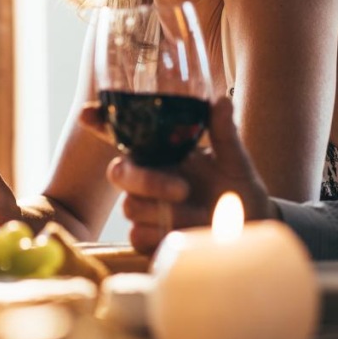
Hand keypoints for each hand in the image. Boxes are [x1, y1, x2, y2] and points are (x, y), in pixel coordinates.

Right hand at [103, 96, 276, 254]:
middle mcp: (147, 176)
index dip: (99, 123)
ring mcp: (145, 207)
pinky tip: (190, 232)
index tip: (87, 115)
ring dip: (168, 211)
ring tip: (203, 213)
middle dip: (147, 181)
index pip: (122, 134)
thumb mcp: (233, 156)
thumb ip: (223, 130)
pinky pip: (139, 235)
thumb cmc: (237, 183)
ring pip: (130, 207)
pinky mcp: (147, 237)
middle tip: (183, 188)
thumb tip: (222, 101)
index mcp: (160, 151)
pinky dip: (166, 234)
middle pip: (118, 173)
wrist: (249, 224)